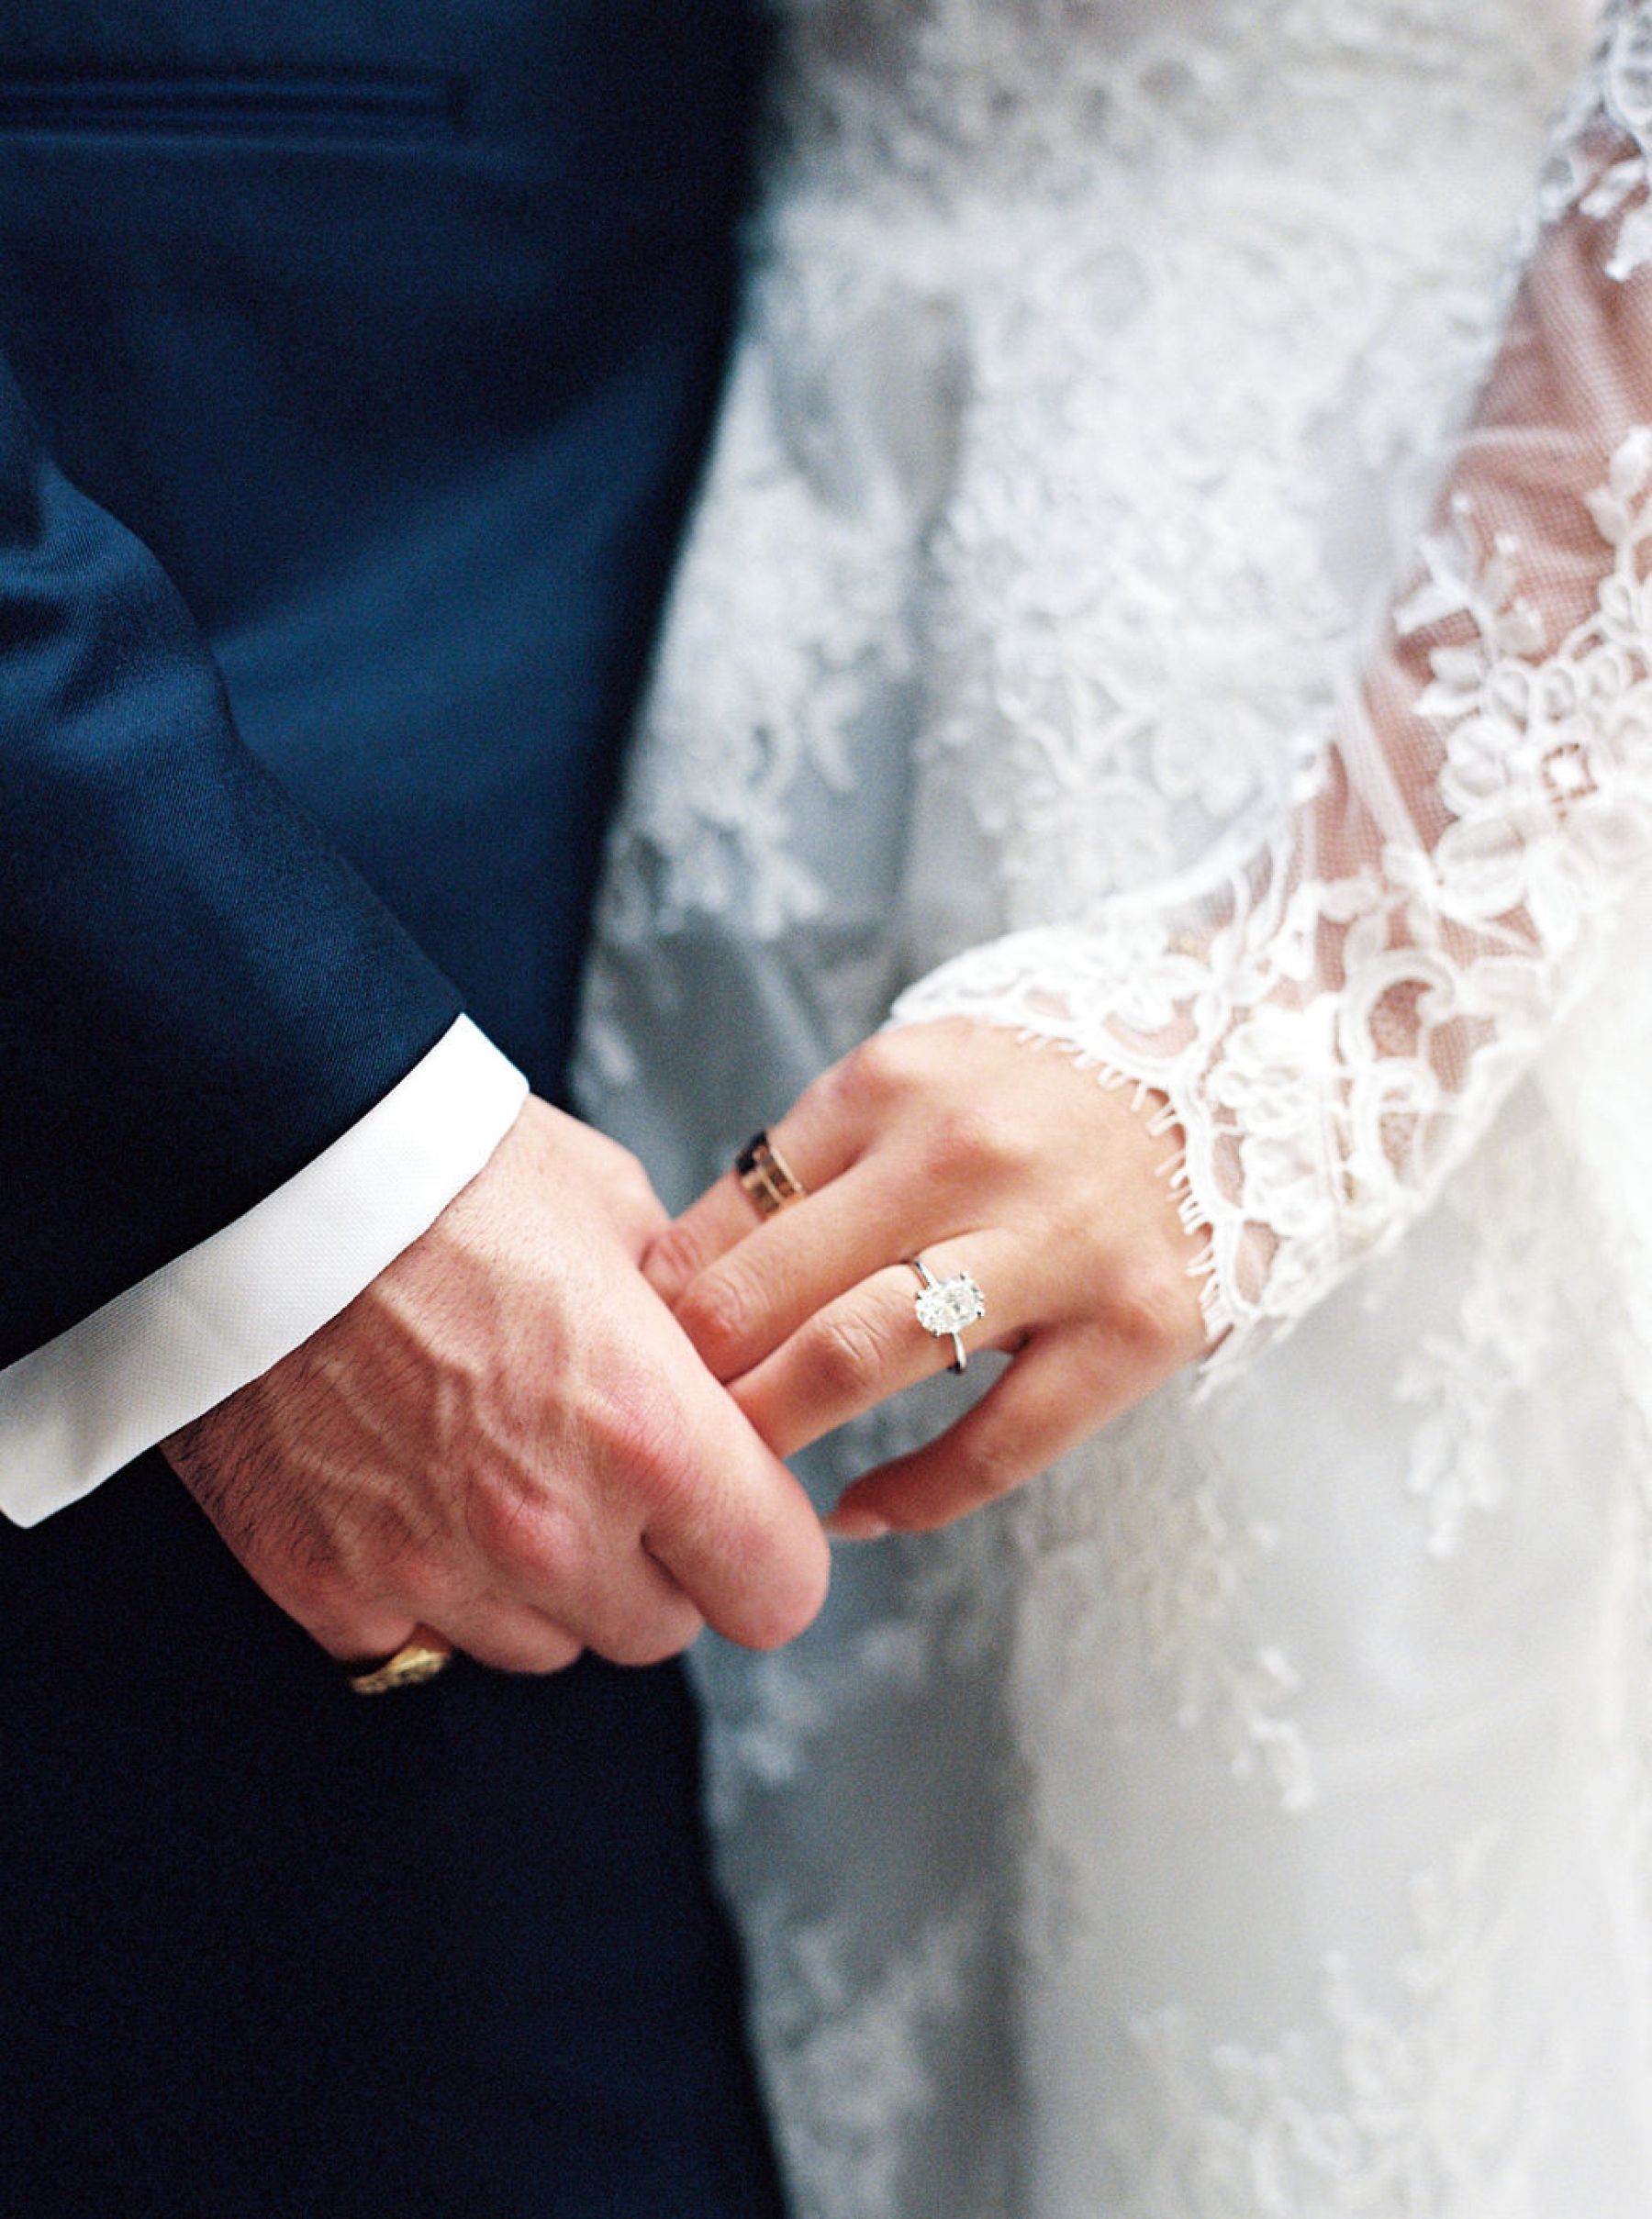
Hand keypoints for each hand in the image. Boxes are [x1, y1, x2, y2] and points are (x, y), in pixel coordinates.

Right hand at [163, 1097, 829, 1671]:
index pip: (775, 1590)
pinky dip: (421, 1587)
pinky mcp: (324, 1584)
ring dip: (539, 1582)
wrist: (259, 1163)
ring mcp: (430, 1571)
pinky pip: (411, 1640)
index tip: (740, 1511)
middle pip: (656, 1629)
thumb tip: (724, 1364)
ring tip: (494, 1461)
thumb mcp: (616, 1209)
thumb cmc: (446, 1168)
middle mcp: (548, 1528)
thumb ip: (688, 1318)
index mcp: (649, 1435)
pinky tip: (403, 1485)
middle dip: (651, 1561)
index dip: (763, 1549)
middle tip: (604, 1465)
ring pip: (539, 1644)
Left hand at [645, 1021, 1209, 1535]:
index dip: (658, 1309)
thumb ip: (813, 1168)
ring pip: (861, 1358)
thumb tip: (673, 1284)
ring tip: (737, 1477)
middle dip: (691, 1383)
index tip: (632, 1368)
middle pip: (768, 1292)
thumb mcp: (917, 1083)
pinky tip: (855, 1510)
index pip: (725, 1216)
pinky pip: (999, 1443)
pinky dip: (910, 1494)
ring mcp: (1056, 1239)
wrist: (1254, 1054)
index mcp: (889, 1086)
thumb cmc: (1047, 1091)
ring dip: (774, 1431)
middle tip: (652, 1444)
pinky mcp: (1139, 1322)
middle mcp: (963, 1153)